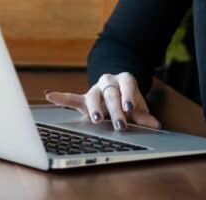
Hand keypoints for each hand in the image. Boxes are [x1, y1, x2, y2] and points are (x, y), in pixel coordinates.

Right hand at [44, 72, 160, 130]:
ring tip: (96, 119)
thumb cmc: (128, 100)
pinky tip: (50, 95)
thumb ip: (144, 116)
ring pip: (93, 95)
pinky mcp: (84, 99)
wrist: (118, 89)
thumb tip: (155, 125)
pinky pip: (72, 98)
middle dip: (114, 109)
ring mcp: (95, 89)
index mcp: (124, 80)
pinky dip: (61, 97)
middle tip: (120, 124)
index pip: (127, 84)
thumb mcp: (138, 106)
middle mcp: (109, 81)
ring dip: (94, 107)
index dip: (127, 96)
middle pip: (110, 93)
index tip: (128, 108)